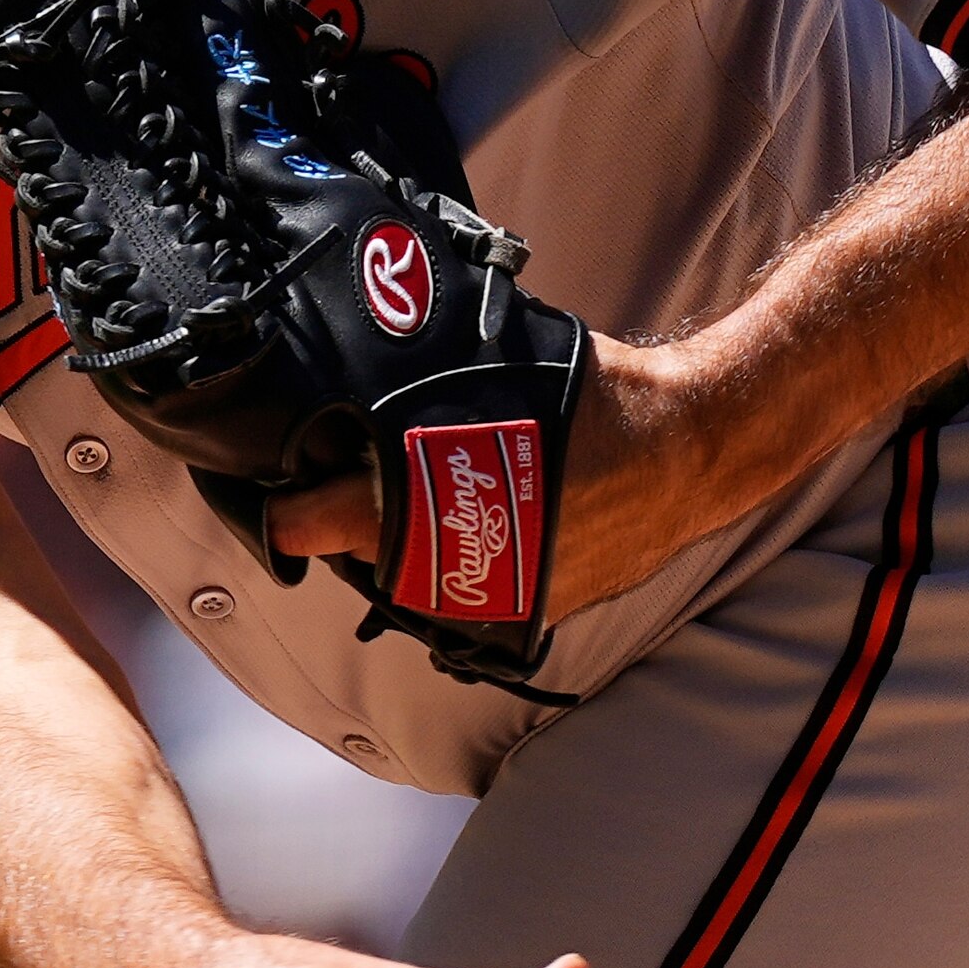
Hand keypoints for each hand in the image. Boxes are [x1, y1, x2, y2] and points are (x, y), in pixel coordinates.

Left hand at [265, 337, 730, 624]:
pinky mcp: (534, 612)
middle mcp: (458, 562)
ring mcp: (497, 597)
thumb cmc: (596, 396)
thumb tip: (353, 355)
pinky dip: (465, 561)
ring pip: (414, 582)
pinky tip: (481, 519)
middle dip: (350, 520)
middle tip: (353, 477)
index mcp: (433, 497)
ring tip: (427, 493)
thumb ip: (419, 380)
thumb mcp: (496, 367)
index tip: (277, 495)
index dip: (293, 508)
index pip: (321, 521)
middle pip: (363, 556)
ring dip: (406, 544)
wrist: (691, 448)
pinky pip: (471, 593)